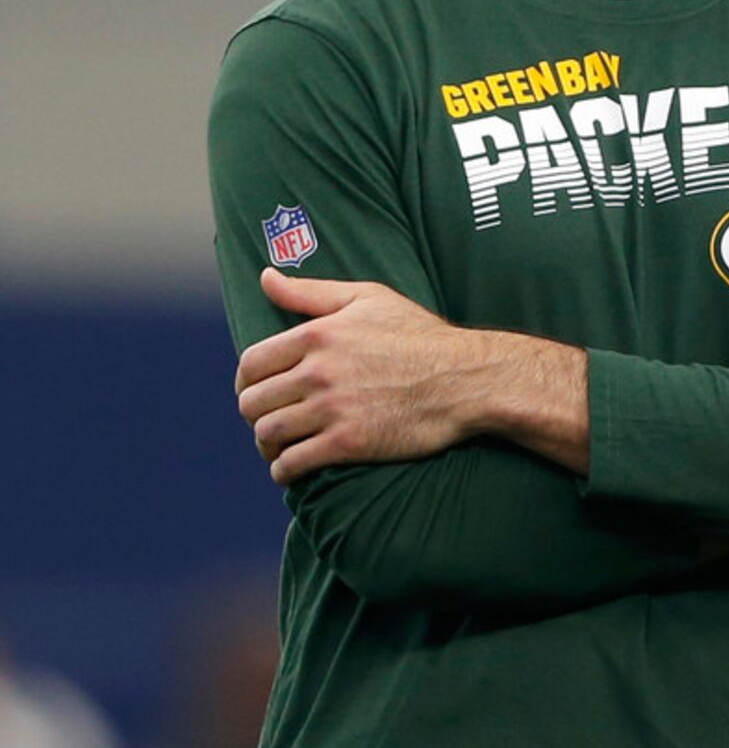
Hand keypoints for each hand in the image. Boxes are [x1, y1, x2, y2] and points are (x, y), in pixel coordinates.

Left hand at [237, 268, 497, 483]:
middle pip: (253, 402)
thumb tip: (265, 277)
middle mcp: (319, 372)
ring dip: (266, 445)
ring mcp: (333, 409)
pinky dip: (283, 471)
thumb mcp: (368, 299)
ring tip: (277, 447)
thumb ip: (311, 291)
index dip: (245, 382)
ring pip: (269, 433)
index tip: (254, 392)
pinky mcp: (349, 443)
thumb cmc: (419, 335)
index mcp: (318, 335)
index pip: (252, 364)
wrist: (465, 379)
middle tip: (269, 420)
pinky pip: (294, 463)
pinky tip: (290, 469)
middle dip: (255, 415)